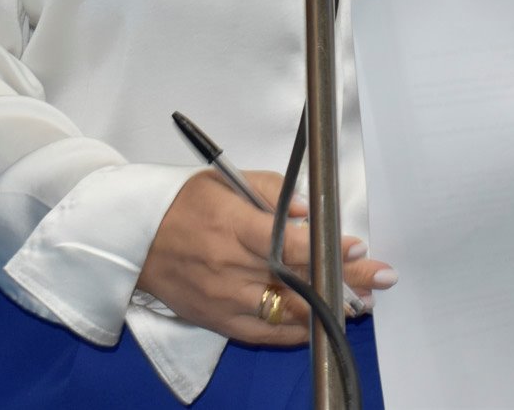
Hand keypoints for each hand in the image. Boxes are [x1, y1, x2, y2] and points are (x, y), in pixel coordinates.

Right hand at [135, 170, 395, 344]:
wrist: (132, 240)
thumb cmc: (182, 203)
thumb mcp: (224, 179)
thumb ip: (271, 191)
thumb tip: (307, 210)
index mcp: (233, 227)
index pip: (291, 245)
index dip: (328, 250)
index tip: (358, 249)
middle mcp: (231, 268)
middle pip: (298, 281)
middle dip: (345, 282)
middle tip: (381, 279)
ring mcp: (224, 300)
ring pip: (287, 312)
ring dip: (328, 308)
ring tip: (363, 302)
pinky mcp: (218, 321)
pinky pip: (265, 333)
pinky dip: (296, 331)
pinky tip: (322, 322)